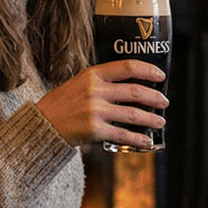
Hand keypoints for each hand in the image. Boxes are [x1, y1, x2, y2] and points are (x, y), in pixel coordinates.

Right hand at [35, 60, 166, 148]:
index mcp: (92, 75)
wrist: (42, 124)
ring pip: (132, 114)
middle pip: (134, 91)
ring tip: (160, 121)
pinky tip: (147, 140)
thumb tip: (131, 85)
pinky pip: (122, 134)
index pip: (127, 67)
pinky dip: (138, 138)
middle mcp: (94, 90)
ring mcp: (95, 111)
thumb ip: (101, 82)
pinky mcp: (94, 130)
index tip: (160, 76)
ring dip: (151, 118)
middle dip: (154, 97)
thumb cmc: (62, 104)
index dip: (147, 70)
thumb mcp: (79, 83)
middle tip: (164, 102)